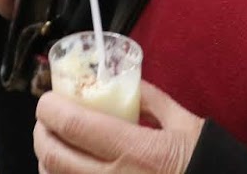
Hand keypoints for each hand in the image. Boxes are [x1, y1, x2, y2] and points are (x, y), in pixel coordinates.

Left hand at [34, 84, 205, 173]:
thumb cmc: (205, 161)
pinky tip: (69, 170)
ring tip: (55, 145)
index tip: (49, 98)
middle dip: (41, 133)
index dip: (50, 108)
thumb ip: (151, 99)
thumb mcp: (184, 123)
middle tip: (46, 120)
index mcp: (136, 150)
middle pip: (54, 156)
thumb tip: (125, 80)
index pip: (72, 126)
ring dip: (47, 161)